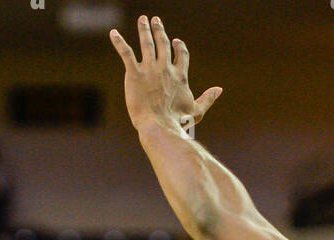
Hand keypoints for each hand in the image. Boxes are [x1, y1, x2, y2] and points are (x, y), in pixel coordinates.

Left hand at [110, 15, 221, 136]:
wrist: (159, 126)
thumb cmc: (178, 122)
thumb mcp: (196, 111)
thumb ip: (208, 98)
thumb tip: (220, 89)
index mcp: (179, 76)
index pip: (181, 55)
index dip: (179, 47)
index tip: (176, 41)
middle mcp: (165, 68)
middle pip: (163, 44)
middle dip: (159, 30)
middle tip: (155, 20)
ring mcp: (149, 69)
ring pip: (146, 43)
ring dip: (144, 29)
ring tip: (143, 19)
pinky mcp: (134, 74)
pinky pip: (126, 53)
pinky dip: (119, 42)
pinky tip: (113, 33)